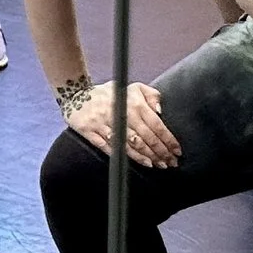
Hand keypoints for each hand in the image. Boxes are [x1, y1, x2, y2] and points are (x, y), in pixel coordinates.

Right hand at [64, 81, 179, 168]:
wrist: (76, 94)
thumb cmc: (109, 93)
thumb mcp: (132, 87)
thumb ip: (151, 95)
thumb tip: (160, 110)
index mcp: (132, 103)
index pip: (156, 125)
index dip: (168, 140)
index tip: (177, 150)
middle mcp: (120, 113)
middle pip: (146, 137)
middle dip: (161, 152)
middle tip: (171, 162)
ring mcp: (104, 124)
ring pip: (131, 145)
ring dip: (147, 157)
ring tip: (159, 164)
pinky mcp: (91, 132)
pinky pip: (112, 147)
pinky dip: (127, 156)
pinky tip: (140, 162)